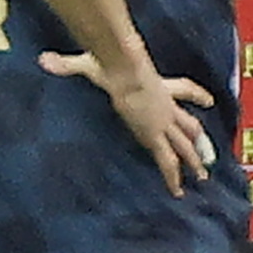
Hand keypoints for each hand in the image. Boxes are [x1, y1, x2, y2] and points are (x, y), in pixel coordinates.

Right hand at [38, 46, 216, 197]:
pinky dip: (173, 176)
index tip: (209, 101)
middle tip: (207, 159)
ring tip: (202, 179)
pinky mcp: (155, 135)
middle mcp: (165, 105)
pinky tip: (178, 191)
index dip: (196, 96)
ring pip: (184, 144)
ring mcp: (163, 121)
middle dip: (197, 141)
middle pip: (189, 124)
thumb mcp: (92, 62)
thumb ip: (67, 64)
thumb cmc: (111, 63)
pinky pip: (167, 159)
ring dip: (193, 162)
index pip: (184, 89)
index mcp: (157, 86)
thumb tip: (44, 60)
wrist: (125, 70)